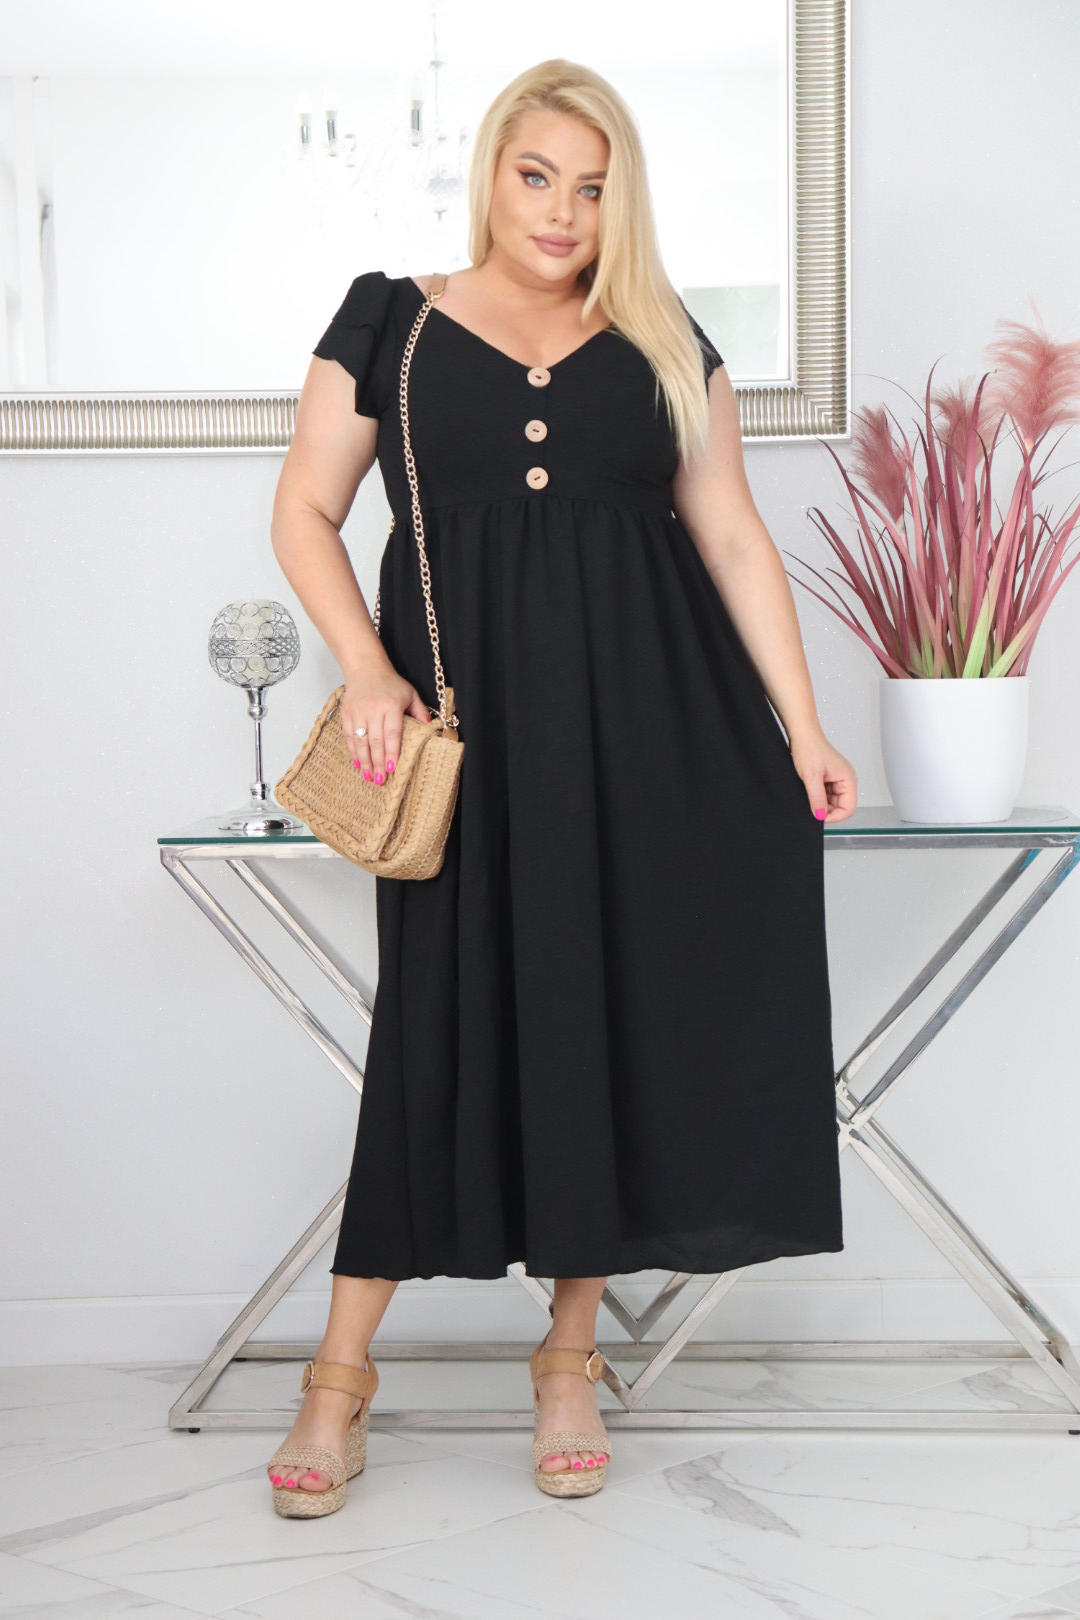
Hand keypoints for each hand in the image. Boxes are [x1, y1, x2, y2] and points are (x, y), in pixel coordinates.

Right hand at [341, 664, 431, 784]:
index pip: (392, 733)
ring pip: (360, 741)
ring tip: (368, 776)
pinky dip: (352, 751)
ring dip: (364, 761)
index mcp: (391, 705)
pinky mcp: (346, 712)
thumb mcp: (410, 693)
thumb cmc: (390, 682)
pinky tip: (357, 763)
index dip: (392, 752)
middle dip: (378, 763)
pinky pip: (348, 735)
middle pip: (375, 741)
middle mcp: (373, 709)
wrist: (365, 667)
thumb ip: (420, 711)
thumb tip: (429, 728)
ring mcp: (358, 711)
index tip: (392, 768)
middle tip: (380, 780)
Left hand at [788, 727, 856, 823]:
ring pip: (832, 802)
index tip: (819, 815)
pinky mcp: (828, 779)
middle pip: (840, 807)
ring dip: (820, 802)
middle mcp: (845, 780)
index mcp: (848, 779)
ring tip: (809, 792)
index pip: (849, 808)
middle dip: (826, 809)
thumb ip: (817, 798)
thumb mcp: (811, 777)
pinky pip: (825, 795)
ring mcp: (837, 780)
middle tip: (811, 804)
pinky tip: (809, 789)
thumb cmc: (809, 747)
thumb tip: (820, 815)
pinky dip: (817, 796)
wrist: (801, 734)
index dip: (834, 816)